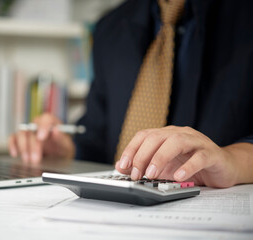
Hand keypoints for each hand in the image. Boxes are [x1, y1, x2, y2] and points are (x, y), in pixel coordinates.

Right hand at [8, 113, 74, 163]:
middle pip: (32, 129)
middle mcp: (39, 125)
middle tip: (36, 159)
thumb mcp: (67, 146)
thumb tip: (56, 130)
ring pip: (21, 133)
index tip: (41, 138)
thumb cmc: (63, 149)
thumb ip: (62, 138)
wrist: (59, 158)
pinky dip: (12, 145)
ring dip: (23, 147)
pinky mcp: (21, 139)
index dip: (43, 126)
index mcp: (52, 123)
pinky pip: (13, 138)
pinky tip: (15, 154)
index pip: (46, 118)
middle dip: (33, 145)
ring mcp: (29, 131)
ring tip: (27, 160)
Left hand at [115, 126, 239, 187]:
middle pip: (156, 137)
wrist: (223, 167)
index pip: (144, 135)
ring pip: (176, 142)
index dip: (131, 149)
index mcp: (166, 135)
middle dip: (142, 156)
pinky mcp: (211, 154)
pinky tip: (178, 176)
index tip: (123, 165)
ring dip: (160, 158)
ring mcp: (196, 142)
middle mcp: (180, 134)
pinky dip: (188, 166)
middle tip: (136, 174)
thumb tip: (121, 167)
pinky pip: (199, 157)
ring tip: (152, 175)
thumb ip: (143, 165)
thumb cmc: (191, 165)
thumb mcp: (164, 167)